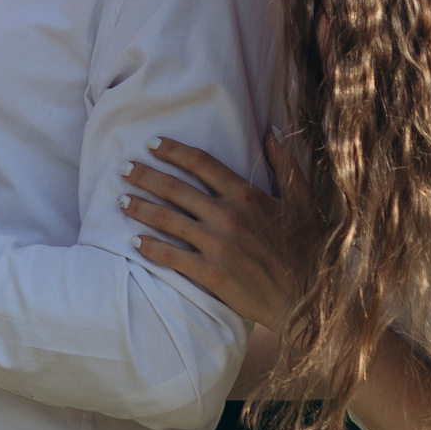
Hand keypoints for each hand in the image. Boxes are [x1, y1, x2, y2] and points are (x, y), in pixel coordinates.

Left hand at [120, 133, 324, 336]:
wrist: (308, 298)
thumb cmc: (307, 248)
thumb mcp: (302, 201)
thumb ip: (285, 164)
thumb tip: (272, 131)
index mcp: (247, 195)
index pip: (201, 163)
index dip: (173, 151)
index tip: (152, 144)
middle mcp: (228, 216)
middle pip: (175, 188)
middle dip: (145, 176)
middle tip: (124, 168)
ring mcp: (218, 245)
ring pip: (167, 220)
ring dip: (140, 208)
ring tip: (121, 201)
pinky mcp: (211, 274)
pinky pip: (172, 257)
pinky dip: (150, 248)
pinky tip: (134, 242)